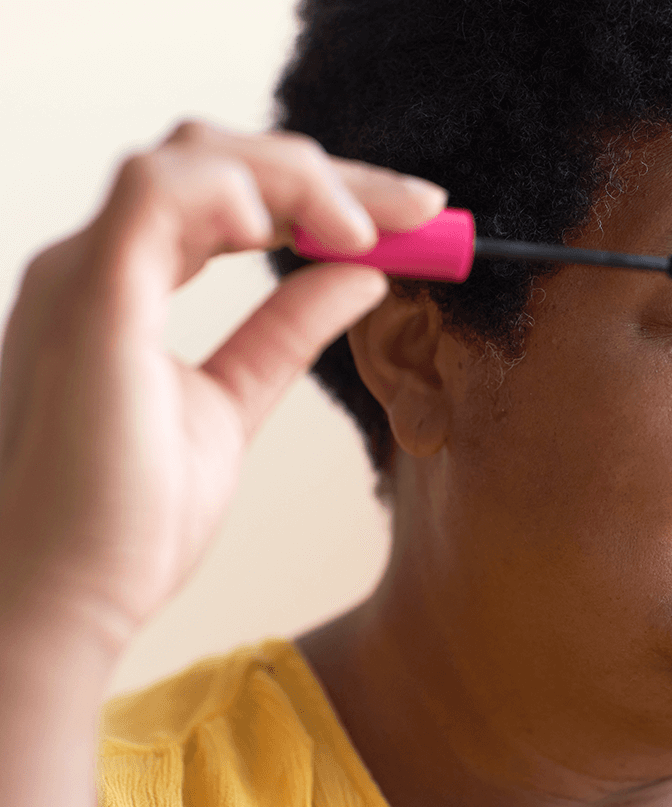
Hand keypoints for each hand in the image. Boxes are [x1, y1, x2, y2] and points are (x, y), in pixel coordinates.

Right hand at [0, 120, 445, 653]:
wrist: (64, 600)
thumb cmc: (127, 520)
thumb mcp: (234, 404)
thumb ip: (287, 332)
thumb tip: (362, 275)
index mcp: (127, 286)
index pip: (233, 199)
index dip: (327, 196)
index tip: (414, 221)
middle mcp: (100, 264)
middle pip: (222, 161)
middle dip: (333, 175)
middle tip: (422, 210)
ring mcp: (87, 273)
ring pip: (193, 156)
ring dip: (298, 175)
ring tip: (369, 229)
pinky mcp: (89, 297)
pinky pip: (158, 192)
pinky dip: (239, 192)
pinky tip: (305, 233)